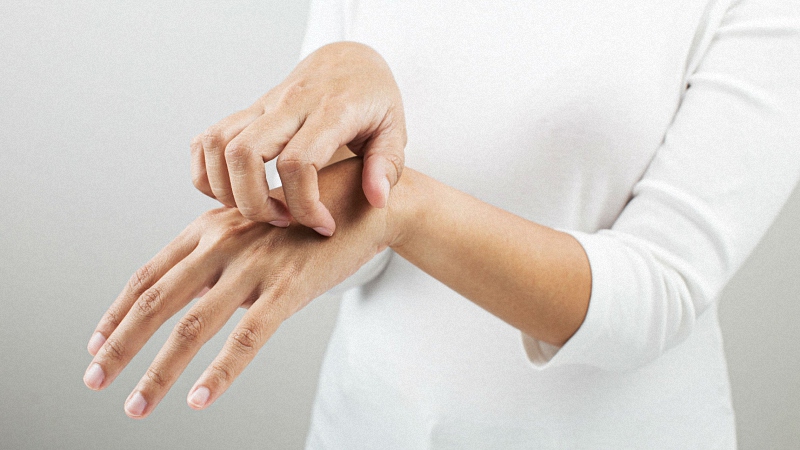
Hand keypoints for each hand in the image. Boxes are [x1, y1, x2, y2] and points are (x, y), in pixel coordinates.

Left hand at [84, 158, 396, 417]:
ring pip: (192, 326)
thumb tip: (198, 300)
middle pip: (156, 302)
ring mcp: (254, 265)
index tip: (97, 342)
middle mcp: (223, 242)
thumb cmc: (311, 218)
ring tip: (136, 405)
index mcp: (210, 227)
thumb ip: (223, 260)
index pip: (149, 275)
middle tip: (95, 379)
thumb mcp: (256, 229)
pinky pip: (247, 337)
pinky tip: (199, 398)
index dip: (117, 312)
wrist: (366, 202)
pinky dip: (220, 372)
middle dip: (119, 346)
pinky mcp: (289, 287)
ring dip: (158, 371)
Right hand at [191, 42, 406, 235]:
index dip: (305, 205)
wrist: (349, 60)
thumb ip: (386, 165)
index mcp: (330, 111)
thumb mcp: (395, 129)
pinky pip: (206, 139)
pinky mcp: (247, 111)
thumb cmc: (374, 100)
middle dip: (253, 203)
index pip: (297, 162)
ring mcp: (263, 105)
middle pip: (244, 154)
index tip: (324, 225)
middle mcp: (290, 104)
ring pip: (217, 144)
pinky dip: (206, 172)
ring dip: (226, 190)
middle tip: (283, 222)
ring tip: (260, 210)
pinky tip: (235, 192)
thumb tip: (376, 200)